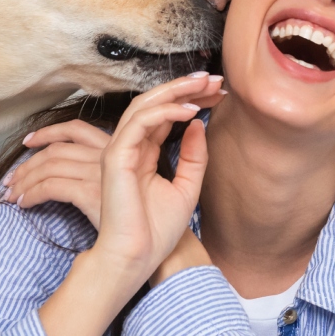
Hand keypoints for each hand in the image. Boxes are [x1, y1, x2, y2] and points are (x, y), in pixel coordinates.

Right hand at [5, 74, 223, 230]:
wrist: (139, 257)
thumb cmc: (157, 231)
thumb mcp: (187, 188)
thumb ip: (193, 156)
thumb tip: (198, 124)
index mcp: (144, 154)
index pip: (165, 115)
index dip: (191, 99)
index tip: (218, 92)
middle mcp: (130, 147)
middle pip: (155, 104)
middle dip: (185, 87)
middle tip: (214, 79)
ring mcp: (121, 150)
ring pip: (144, 105)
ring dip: (175, 91)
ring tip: (204, 85)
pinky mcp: (116, 157)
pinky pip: (139, 123)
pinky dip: (164, 112)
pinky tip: (189, 110)